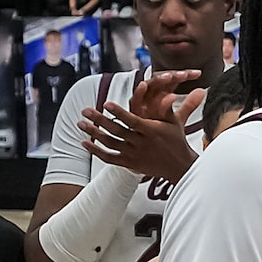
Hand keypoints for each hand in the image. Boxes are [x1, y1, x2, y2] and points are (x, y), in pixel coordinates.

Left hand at [80, 67, 201, 182]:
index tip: (106, 103)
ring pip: (110, 143)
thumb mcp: (175, 123)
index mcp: (152, 131)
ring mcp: (135, 155)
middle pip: (117, 131)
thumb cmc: (176, 141)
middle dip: (100, 120)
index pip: (132, 120)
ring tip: (81, 124)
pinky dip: (96, 151)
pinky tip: (85, 143)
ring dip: (94, 133)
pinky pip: (110, 158)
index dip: (119, 112)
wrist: (180, 167)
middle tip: (85, 110)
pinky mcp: (130, 164)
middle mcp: (142, 143)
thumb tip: (170, 93)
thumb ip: (167, 108)